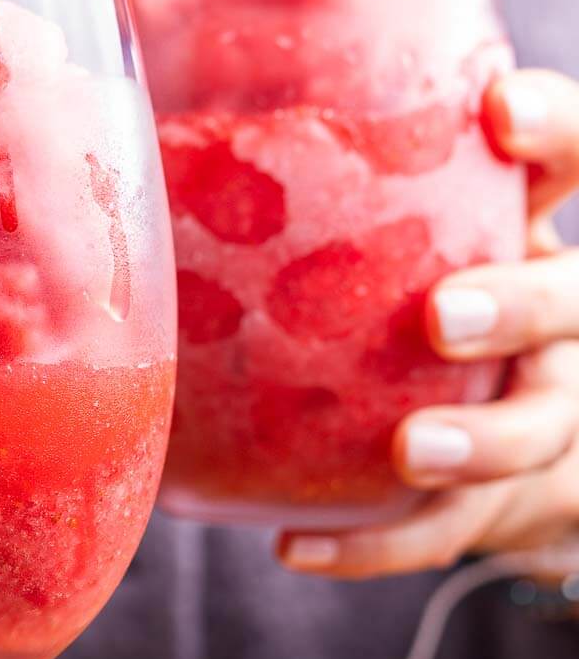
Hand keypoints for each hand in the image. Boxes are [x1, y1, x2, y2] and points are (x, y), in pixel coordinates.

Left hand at [280, 70, 578, 578]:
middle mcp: (554, 313)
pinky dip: (374, 544)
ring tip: (409, 451)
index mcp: (518, 221)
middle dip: (520, 304)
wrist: (464, 435)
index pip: (569, 157)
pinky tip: (296, 547)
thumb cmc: (380, 291)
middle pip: (573, 299)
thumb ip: (297, 185)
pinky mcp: (495, 500)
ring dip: (477, 441)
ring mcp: (538, 409)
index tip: (499, 110)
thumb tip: (123, 123)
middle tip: (442, 316)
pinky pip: (443, 529)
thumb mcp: (370, 224)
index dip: (556, 131)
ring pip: (538, 428)